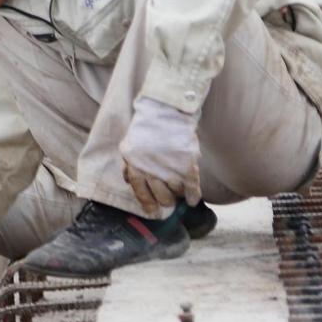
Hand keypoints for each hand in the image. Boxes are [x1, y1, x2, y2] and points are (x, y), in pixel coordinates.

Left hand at [120, 96, 200, 215]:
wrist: (166, 109)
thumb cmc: (146, 126)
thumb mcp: (129, 145)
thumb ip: (129, 165)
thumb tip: (127, 182)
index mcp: (134, 165)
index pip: (140, 192)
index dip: (147, 204)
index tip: (152, 212)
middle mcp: (151, 169)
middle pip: (160, 195)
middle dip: (165, 200)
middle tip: (168, 201)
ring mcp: (170, 168)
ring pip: (176, 191)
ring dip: (178, 193)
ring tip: (179, 189)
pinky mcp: (187, 164)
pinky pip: (191, 187)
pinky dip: (193, 195)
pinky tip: (192, 200)